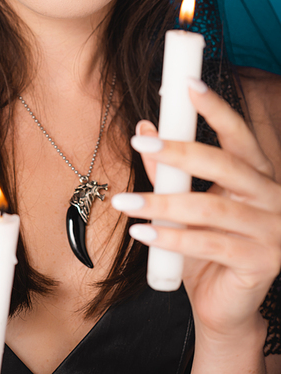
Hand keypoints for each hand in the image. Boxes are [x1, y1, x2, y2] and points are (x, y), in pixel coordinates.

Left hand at [111, 80, 280, 361]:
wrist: (226, 305)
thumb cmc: (205, 246)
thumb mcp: (185, 202)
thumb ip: (168, 169)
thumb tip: (144, 127)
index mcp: (256, 174)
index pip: (237, 134)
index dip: (214, 108)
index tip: (187, 84)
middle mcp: (271, 196)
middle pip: (224, 165)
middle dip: (179, 150)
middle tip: (141, 142)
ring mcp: (271, 230)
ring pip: (208, 208)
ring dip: (160, 202)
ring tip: (123, 201)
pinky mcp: (260, 262)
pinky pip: (207, 244)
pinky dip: (169, 238)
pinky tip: (140, 232)